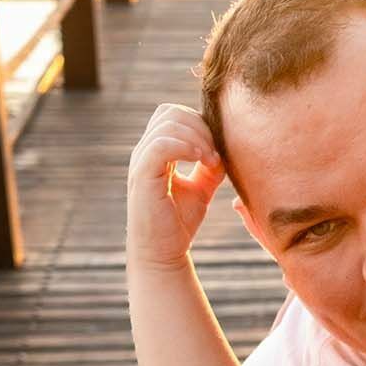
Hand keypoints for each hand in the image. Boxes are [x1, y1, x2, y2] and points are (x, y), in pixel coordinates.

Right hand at [127, 103, 226, 267]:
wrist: (162, 253)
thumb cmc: (179, 222)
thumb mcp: (201, 187)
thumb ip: (210, 165)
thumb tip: (224, 148)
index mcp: (155, 151)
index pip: (173, 115)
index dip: (199, 122)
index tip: (218, 149)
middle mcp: (144, 152)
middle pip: (170, 112)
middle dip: (200, 126)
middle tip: (216, 154)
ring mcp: (141, 163)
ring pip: (167, 124)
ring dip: (197, 137)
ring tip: (211, 160)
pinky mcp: (143, 177)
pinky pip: (161, 145)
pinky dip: (186, 147)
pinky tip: (203, 162)